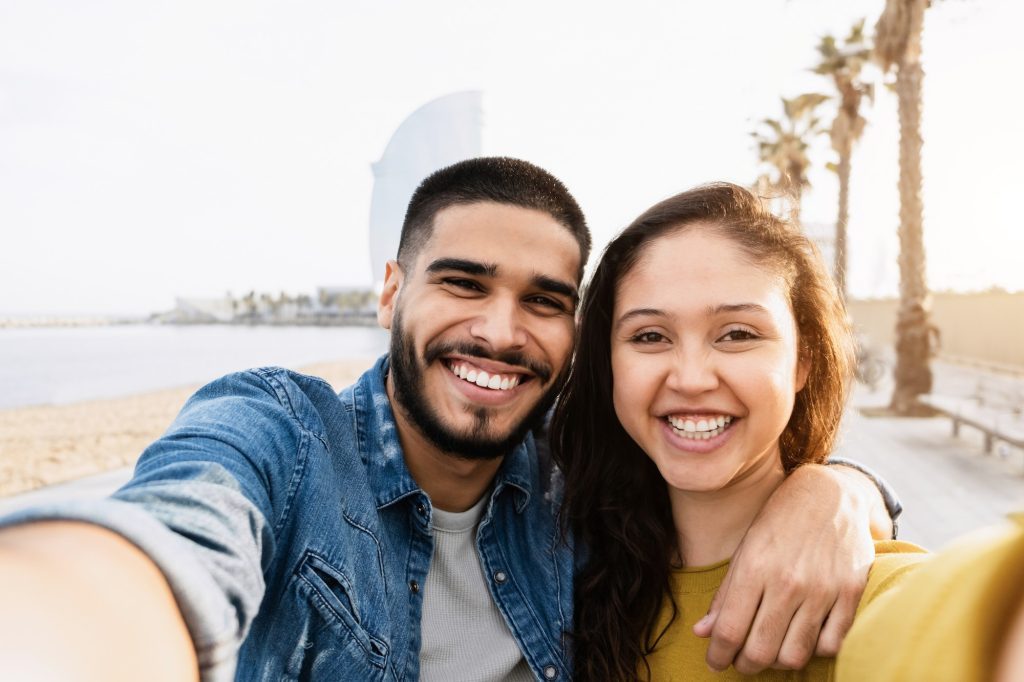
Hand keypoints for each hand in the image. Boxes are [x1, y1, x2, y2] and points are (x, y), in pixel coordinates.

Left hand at [692, 464, 875, 673]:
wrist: (829, 493)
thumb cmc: (779, 521)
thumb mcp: (745, 550)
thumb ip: (725, 594)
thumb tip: (702, 633)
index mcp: (755, 568)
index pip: (729, 630)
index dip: (718, 655)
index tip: (715, 661)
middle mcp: (789, 582)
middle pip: (761, 651)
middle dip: (745, 665)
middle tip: (740, 661)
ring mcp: (823, 589)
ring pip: (795, 655)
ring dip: (777, 663)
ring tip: (769, 652)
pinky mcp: (851, 593)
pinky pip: (830, 644)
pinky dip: (812, 650)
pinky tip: (801, 637)